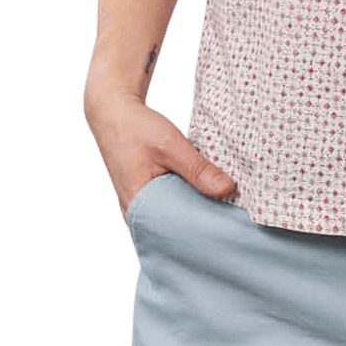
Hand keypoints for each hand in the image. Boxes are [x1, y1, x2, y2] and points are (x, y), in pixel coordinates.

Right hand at [82, 87, 237, 222]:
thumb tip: (228, 190)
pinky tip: (205, 195)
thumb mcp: (170, 145)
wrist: (113, 112)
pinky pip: (168, 205)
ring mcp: (139, 206)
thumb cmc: (136, 128)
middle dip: (202, 224)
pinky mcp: (144, 196)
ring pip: (173, 217)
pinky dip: (185, 200)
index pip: (176, 233)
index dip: (203, 231)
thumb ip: (197, 168)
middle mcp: (137, 213)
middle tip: (232, 219)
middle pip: (175, 229)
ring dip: (195, 211)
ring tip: (224, 209)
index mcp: (139, 208)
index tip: (229, 227)